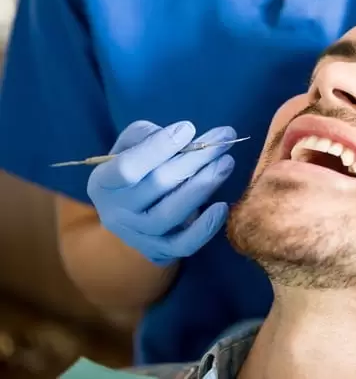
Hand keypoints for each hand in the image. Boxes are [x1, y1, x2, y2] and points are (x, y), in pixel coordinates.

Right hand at [87, 120, 236, 265]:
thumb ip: (147, 135)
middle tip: (224, 140)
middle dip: (195, 159)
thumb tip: (181, 135)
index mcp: (103, 182)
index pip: (127, 167)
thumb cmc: (135, 169)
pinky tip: (222, 207)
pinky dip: (204, 228)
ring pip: (171, 213)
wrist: (130, 214)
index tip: (188, 128)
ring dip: (204, 186)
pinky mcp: (158, 251)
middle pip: (158, 185)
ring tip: (226, 163)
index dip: (159, 147)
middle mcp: (116, 211)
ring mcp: (136, 235)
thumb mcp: (130, 146)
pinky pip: (183, 245)